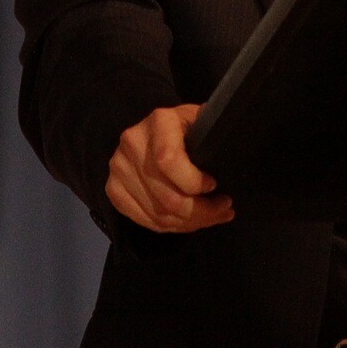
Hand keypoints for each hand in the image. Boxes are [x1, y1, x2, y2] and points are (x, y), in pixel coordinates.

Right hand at [105, 104, 233, 233]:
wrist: (150, 130)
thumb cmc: (186, 126)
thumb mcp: (201, 120)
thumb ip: (212, 133)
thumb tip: (233, 150)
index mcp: (159, 121)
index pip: (168, 160)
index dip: (193, 181)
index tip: (214, 186)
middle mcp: (132, 143)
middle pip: (167, 196)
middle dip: (201, 211)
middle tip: (224, 209)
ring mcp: (119, 169)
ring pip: (158, 214)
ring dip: (190, 223)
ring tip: (212, 217)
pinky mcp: (113, 190)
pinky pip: (145, 220)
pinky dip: (171, 227)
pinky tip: (188, 221)